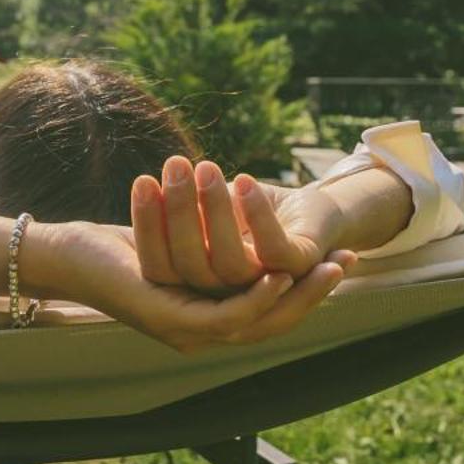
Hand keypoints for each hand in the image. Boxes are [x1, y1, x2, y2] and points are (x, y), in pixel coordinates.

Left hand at [46, 217, 354, 354]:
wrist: (67, 252)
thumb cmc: (123, 243)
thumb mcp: (184, 237)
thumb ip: (216, 239)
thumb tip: (254, 220)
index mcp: (207, 317)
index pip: (273, 313)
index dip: (310, 291)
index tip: (343, 259)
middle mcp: (200, 335)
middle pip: (275, 324)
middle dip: (314, 293)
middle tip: (345, 262)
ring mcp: (184, 334)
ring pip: (255, 320)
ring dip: (290, 290)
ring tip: (318, 265)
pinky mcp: (166, 322)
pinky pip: (223, 317)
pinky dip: (253, 298)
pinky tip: (271, 269)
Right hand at [131, 156, 352, 288]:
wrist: (321, 211)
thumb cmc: (257, 211)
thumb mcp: (210, 216)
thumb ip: (181, 223)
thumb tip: (141, 194)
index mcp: (203, 290)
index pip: (162, 266)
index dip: (150, 225)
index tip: (142, 182)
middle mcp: (233, 298)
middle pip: (191, 268)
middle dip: (178, 212)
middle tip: (174, 165)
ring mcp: (268, 288)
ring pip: (230, 263)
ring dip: (216, 210)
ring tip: (205, 167)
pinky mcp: (300, 267)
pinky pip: (275, 252)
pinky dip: (259, 216)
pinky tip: (244, 182)